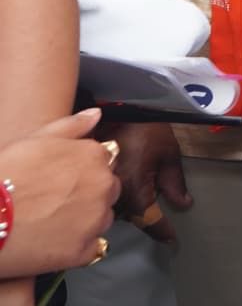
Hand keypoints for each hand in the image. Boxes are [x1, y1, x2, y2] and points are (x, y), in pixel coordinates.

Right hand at [0, 109, 118, 276]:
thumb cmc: (4, 176)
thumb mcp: (35, 140)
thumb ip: (72, 126)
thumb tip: (97, 115)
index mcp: (95, 155)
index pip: (105, 162)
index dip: (83, 171)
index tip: (63, 181)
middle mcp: (103, 184)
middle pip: (108, 189)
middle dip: (89, 194)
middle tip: (56, 203)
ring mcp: (95, 219)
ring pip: (102, 218)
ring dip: (86, 220)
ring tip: (52, 223)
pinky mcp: (83, 249)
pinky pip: (92, 247)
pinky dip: (78, 246)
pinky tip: (53, 242)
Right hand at [98, 122, 189, 244]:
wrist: (119, 109)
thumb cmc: (148, 129)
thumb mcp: (169, 154)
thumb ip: (175, 183)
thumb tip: (184, 205)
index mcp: (134, 190)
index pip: (149, 221)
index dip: (163, 232)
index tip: (173, 240)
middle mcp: (114, 196)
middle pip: (132, 219)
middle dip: (147, 220)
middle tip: (164, 220)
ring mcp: (102, 190)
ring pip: (118, 212)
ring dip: (132, 211)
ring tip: (146, 203)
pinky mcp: (94, 183)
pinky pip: (108, 200)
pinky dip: (120, 201)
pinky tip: (129, 193)